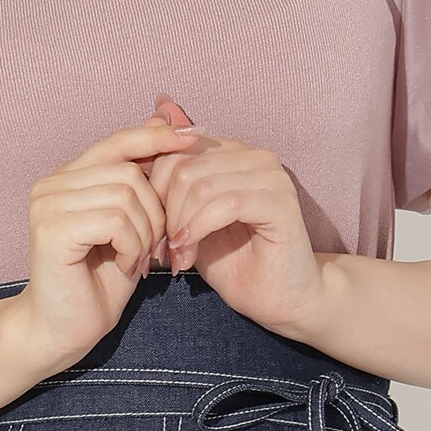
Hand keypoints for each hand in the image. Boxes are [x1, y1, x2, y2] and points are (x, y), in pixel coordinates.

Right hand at [21, 116, 201, 365]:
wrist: (63, 332)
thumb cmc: (99, 281)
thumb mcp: (132, 224)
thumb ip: (142, 179)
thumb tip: (163, 119)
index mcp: (67, 176)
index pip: (117, 142)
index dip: (156, 138)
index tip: (194, 138)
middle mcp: (51, 184)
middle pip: (129, 172)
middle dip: (156, 210)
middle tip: (154, 247)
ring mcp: (47, 204)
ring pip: (126, 195)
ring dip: (145, 233)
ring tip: (137, 258)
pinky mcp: (51, 229)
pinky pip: (115, 220)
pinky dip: (132, 245)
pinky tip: (124, 265)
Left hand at [142, 95, 327, 335]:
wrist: (282, 301)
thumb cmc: (236, 261)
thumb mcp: (190, 220)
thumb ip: (172, 186)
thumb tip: (149, 130)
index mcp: (233, 152)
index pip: (175, 148)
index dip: (153, 189)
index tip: (151, 229)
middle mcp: (255, 156)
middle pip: (185, 166)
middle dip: (165, 211)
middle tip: (163, 248)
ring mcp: (272, 176)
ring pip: (202, 184)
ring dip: (181, 225)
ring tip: (179, 255)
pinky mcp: (281, 203)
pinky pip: (227, 204)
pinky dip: (200, 229)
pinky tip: (190, 251)